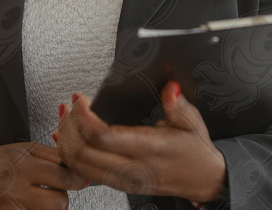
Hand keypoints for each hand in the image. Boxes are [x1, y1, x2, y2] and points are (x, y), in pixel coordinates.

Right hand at [0, 142, 88, 209]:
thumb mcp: (25, 149)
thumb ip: (53, 155)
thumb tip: (76, 166)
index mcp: (24, 166)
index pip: (63, 178)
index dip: (77, 180)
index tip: (78, 179)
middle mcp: (17, 189)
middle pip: (59, 203)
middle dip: (62, 197)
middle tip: (56, 191)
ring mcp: (12, 208)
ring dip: (50, 207)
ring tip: (41, 198)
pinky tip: (31, 204)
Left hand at [55, 81, 226, 202]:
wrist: (205, 180)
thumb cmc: (196, 151)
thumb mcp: (192, 122)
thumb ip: (178, 104)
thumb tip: (170, 88)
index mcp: (149, 149)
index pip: (103, 136)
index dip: (84, 116)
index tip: (81, 100)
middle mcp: (133, 168)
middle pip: (83, 152)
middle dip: (69, 127)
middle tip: (70, 107)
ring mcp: (125, 179)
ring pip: (80, 165)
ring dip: (66, 141)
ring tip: (66, 120)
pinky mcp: (120, 184)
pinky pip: (86, 174)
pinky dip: (71, 156)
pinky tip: (70, 140)